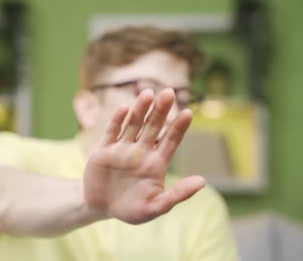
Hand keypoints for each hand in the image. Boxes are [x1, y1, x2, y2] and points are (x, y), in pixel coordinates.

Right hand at [83, 88, 205, 223]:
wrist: (100, 208)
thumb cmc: (131, 210)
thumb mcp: (156, 207)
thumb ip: (178, 194)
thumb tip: (202, 182)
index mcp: (156, 163)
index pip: (171, 140)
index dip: (179, 127)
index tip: (188, 113)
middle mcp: (141, 151)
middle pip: (153, 127)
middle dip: (161, 111)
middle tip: (169, 93)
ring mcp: (122, 148)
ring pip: (133, 124)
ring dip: (141, 109)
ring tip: (148, 94)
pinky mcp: (104, 149)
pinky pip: (112, 131)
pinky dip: (117, 119)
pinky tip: (124, 107)